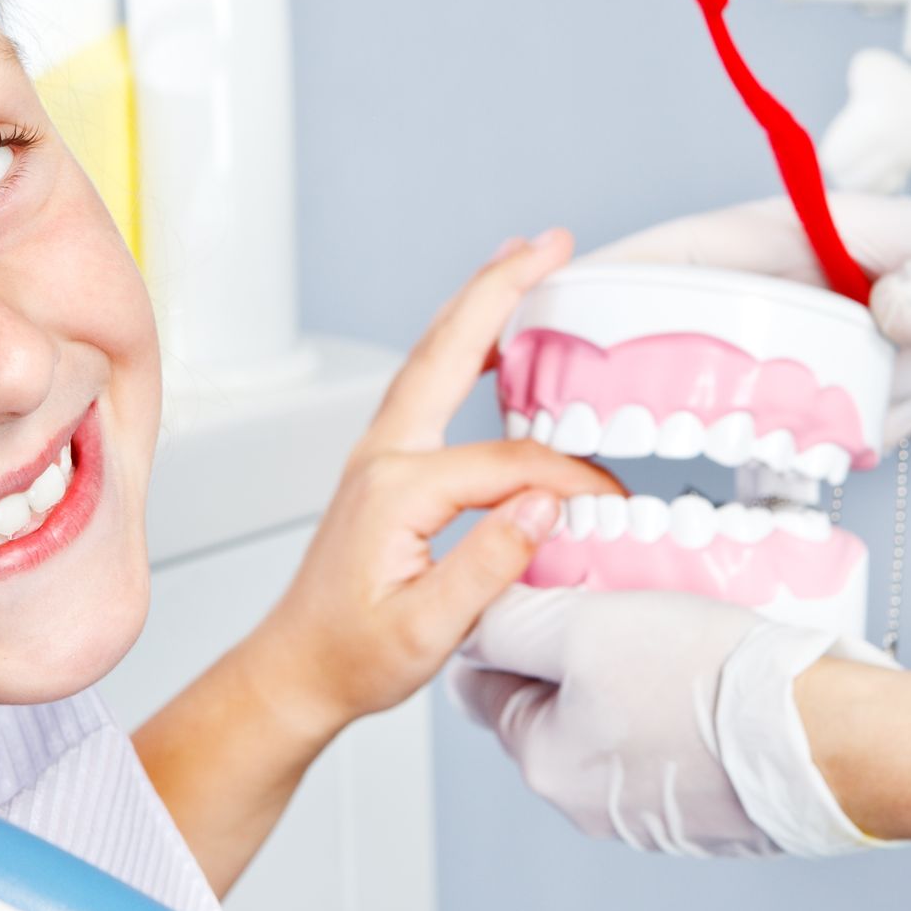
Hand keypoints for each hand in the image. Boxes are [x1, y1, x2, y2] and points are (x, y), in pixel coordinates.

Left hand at [254, 233, 622, 736]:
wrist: (298, 669)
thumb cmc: (356, 656)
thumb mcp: (429, 627)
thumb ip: (490, 561)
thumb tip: (548, 503)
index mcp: (398, 489)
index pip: (508, 463)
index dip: (569, 479)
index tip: (612, 504)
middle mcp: (383, 455)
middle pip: (449, 349)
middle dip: (503, 287)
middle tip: (552, 241)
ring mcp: (379, 453)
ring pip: (435, 356)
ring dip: (480, 302)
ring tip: (523, 259)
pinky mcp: (385, 464)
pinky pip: (430, 385)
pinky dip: (463, 344)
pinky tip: (490, 338)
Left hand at [452, 585, 894, 857]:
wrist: (821, 737)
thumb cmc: (705, 681)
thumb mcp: (584, 628)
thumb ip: (513, 624)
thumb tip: (475, 620)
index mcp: (544, 763)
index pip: (487, 684)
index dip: (511, 625)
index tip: (546, 589)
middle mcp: (587, 803)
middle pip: (552, 705)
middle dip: (576, 652)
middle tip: (618, 603)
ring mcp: (650, 815)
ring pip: (615, 722)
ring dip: (632, 679)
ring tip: (674, 632)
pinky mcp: (707, 812)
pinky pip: (673, 746)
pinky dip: (681, 709)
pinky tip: (712, 675)